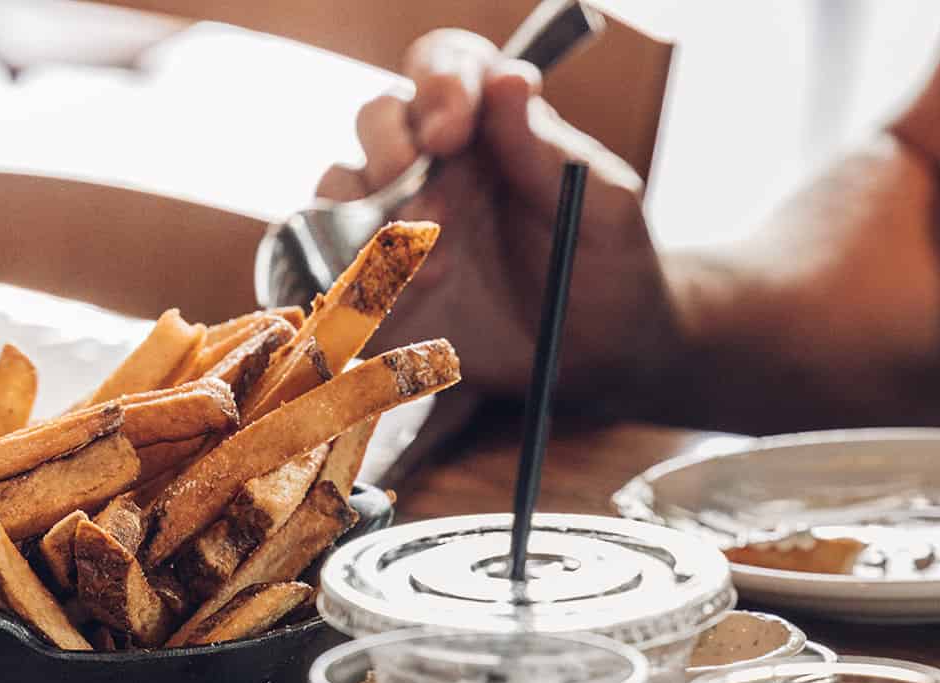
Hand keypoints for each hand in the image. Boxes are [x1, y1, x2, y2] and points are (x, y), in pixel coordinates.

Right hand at [319, 30, 679, 406]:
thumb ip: (548, 151)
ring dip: (375, 216)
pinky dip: (352, 272)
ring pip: (341, 183)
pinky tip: (407, 295)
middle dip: (390, 147)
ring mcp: (401, 221)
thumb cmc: (606, 270)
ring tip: (432, 262)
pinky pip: (333, 259)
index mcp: (492, 129)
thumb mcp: (601, 207)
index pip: (445, 68)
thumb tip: (508, 79)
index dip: (437, 84)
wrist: (593, 356)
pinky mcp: (379, 281)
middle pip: (378, 117)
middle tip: (427, 196)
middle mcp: (437, 165)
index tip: (450, 130)